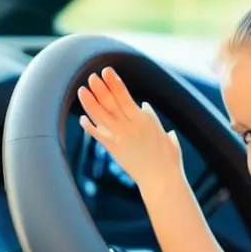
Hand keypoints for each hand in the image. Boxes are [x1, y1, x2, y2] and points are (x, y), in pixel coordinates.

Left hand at [77, 67, 182, 187]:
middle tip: (92, 77)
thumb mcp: (163, 133)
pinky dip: (90, 127)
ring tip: (82, 91)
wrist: (162, 180)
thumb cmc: (168, 159)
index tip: (106, 71)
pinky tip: (82, 119)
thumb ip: (152, 118)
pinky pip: (98, 136)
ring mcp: (120, 138)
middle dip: (100, 88)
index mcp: (144, 119)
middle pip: (110, 103)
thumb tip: (143, 106)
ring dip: (90, 103)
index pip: (124, 95)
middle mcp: (130, 126)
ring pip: (101, 116)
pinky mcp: (114, 151)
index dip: (114, 83)